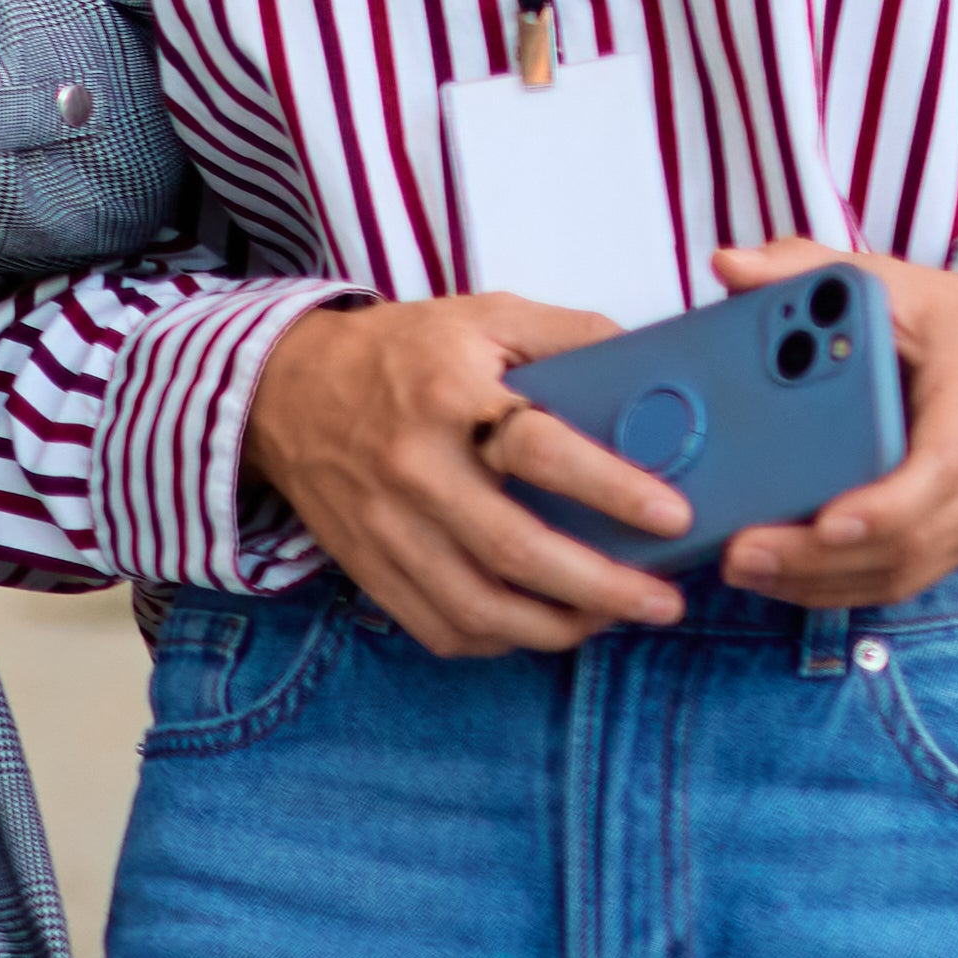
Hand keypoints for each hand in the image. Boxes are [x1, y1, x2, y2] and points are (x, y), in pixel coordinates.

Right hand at [244, 291, 700, 654]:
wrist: (282, 390)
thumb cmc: (399, 353)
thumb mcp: (483, 317)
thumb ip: (569, 335)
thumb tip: (655, 372)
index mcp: (448, 397)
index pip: (538, 450)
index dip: (612, 487)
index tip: (674, 516)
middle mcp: (413, 469)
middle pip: (515, 549)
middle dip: (602, 587)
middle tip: (664, 603)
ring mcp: (386, 527)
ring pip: (478, 607)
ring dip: (556, 628)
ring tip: (609, 620)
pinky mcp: (368, 567)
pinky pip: (440, 628)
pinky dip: (500, 641)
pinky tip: (539, 625)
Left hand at [710, 239, 957, 613]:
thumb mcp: (899, 283)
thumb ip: (811, 270)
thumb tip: (727, 266)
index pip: (937, 476)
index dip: (882, 509)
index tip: (822, 522)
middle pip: (909, 543)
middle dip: (820, 559)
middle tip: (738, 555)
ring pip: (906, 573)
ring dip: (824, 584)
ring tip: (748, 574)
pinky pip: (910, 576)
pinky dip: (849, 587)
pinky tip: (788, 581)